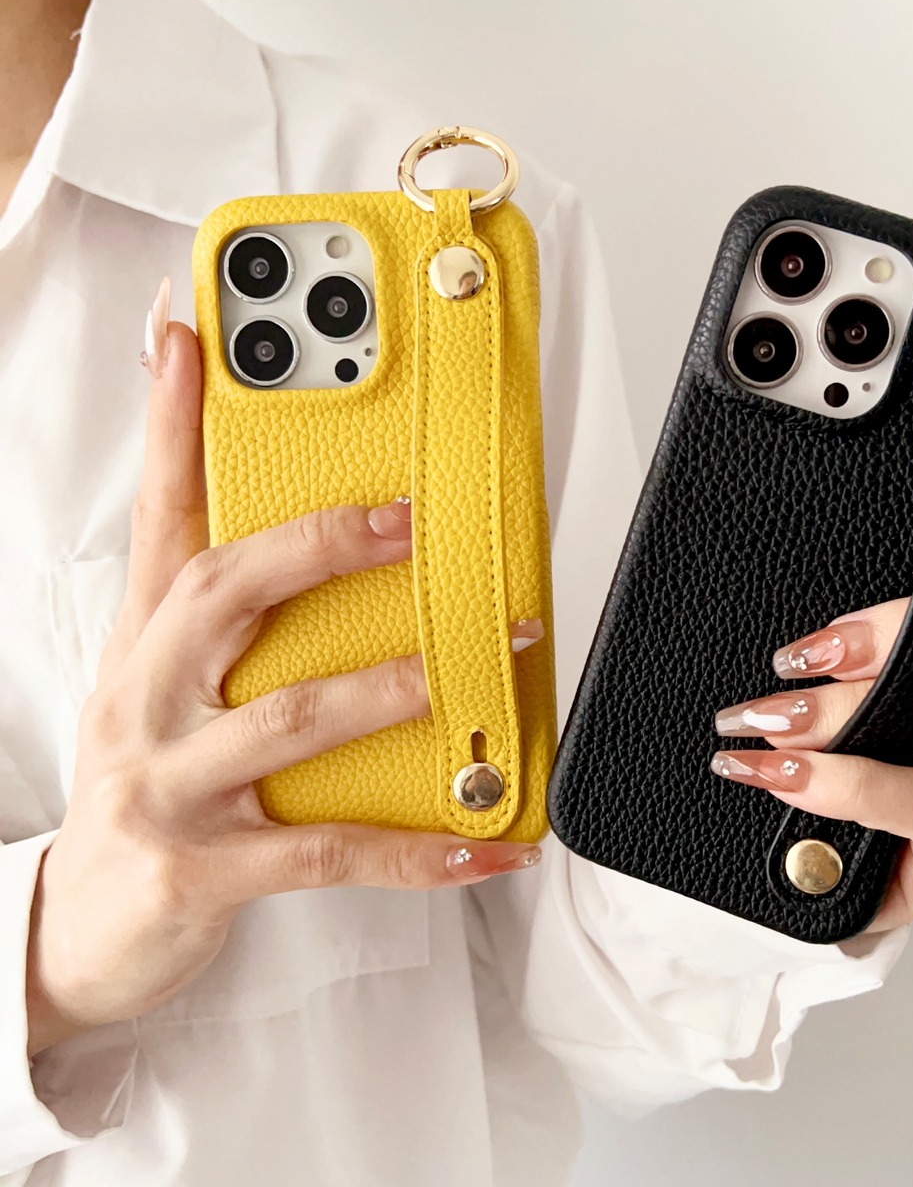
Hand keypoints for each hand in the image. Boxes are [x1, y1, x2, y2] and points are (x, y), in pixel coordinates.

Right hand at [26, 293, 541, 1055]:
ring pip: (285, 721)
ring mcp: (171, 785)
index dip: (170, 423)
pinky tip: (484, 840)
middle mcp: (147, 699)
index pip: (158, 515)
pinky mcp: (205, 870)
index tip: (190, 337)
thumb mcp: (160, 686)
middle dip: (318, 543)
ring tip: (464, 671)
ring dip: (386, 690)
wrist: (76, 927)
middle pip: (223, 592)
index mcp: (143, 644)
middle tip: (406, 517)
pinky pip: (327, 851)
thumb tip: (302, 544)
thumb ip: (223, 616)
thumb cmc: (145, 784)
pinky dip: (416, 850)